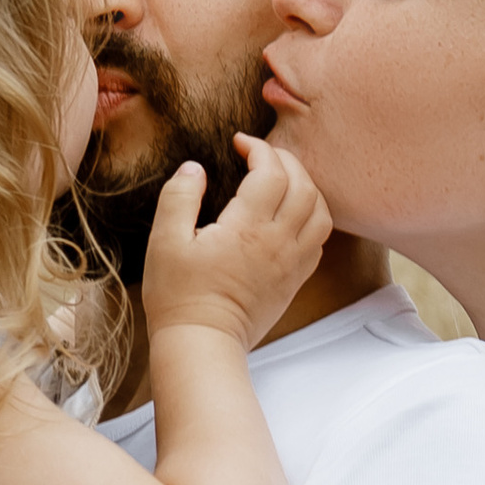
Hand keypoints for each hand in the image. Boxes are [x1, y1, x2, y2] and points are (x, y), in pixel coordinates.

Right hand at [138, 136, 329, 350]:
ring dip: (306, 186)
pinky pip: (319, 240)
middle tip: (260, 155)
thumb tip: (194, 168)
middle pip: (304, 185)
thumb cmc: (178, 295)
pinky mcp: (294, 280)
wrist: (202, 342)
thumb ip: (179, 197)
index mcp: (247, 228)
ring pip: (320, 212)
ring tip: (282, 180)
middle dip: (285, 160)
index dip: (258, 148)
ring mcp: (291, 263)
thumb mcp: (164, 241)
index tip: (239, 143)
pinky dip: (312, 217)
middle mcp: (277, 242)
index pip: (271, 172)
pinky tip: (290, 214)